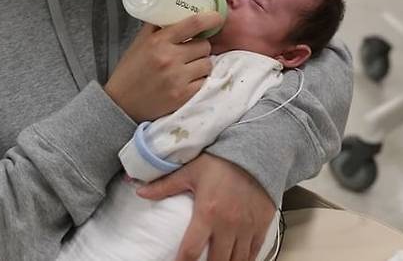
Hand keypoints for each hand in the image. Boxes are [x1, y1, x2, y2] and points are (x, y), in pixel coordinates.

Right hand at [105, 13, 223, 122]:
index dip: (210, 19)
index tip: (217, 18)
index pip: (193, 24)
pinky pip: (204, 82)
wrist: (121, 103)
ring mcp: (177, 78)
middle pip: (205, 45)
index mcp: (159, 41)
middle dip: (200, 47)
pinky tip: (187, 81)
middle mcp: (170, 58)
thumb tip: (174, 9)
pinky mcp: (183, 96)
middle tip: (190, 51)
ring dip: (201, 64)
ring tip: (188, 68)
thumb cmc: (130, 70)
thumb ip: (156, 26)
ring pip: (207, 64)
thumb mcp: (139, 42)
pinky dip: (199, 81)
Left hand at [137, 153, 275, 260]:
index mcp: (208, 212)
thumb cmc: (221, 161)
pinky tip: (237, 259)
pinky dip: (245, 259)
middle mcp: (228, 224)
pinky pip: (255, 252)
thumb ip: (164, 185)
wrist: (253, 151)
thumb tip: (140, 191)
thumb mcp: (190, 171)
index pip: (191, 250)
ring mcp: (247, 227)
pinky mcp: (262, 225)